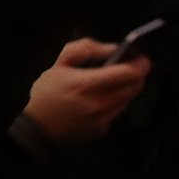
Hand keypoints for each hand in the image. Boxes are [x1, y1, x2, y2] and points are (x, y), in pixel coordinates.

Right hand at [22, 37, 149, 145]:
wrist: (37, 127)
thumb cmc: (47, 93)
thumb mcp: (59, 63)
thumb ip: (85, 49)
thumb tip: (112, 48)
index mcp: (86, 84)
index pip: (129, 74)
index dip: (140, 64)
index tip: (140, 58)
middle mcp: (98, 104)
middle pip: (135, 87)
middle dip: (135, 75)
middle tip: (126, 69)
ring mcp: (102, 120)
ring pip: (127, 100)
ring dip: (124, 90)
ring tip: (108, 84)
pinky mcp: (102, 130)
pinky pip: (116, 112)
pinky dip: (113, 104)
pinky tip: (98, 100)